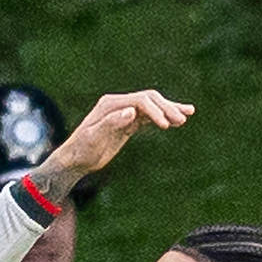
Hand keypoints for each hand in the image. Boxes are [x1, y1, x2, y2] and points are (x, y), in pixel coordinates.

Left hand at [36, 88, 194, 189]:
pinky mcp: (127, 123)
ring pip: (152, 107)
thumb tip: (131, 111)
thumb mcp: (93, 138)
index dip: (156, 110)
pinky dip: (162, 118)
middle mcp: (119, 104)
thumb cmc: (80, 150)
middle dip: (167, 108)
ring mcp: (123, 113)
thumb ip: (111, 123)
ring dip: (169, 110)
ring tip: (188, 115)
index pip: (140, 101)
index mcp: (111, 104)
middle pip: (150, 100)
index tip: (166, 125)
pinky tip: (175, 122)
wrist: (74, 161)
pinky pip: (148, 117)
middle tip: (183, 119)